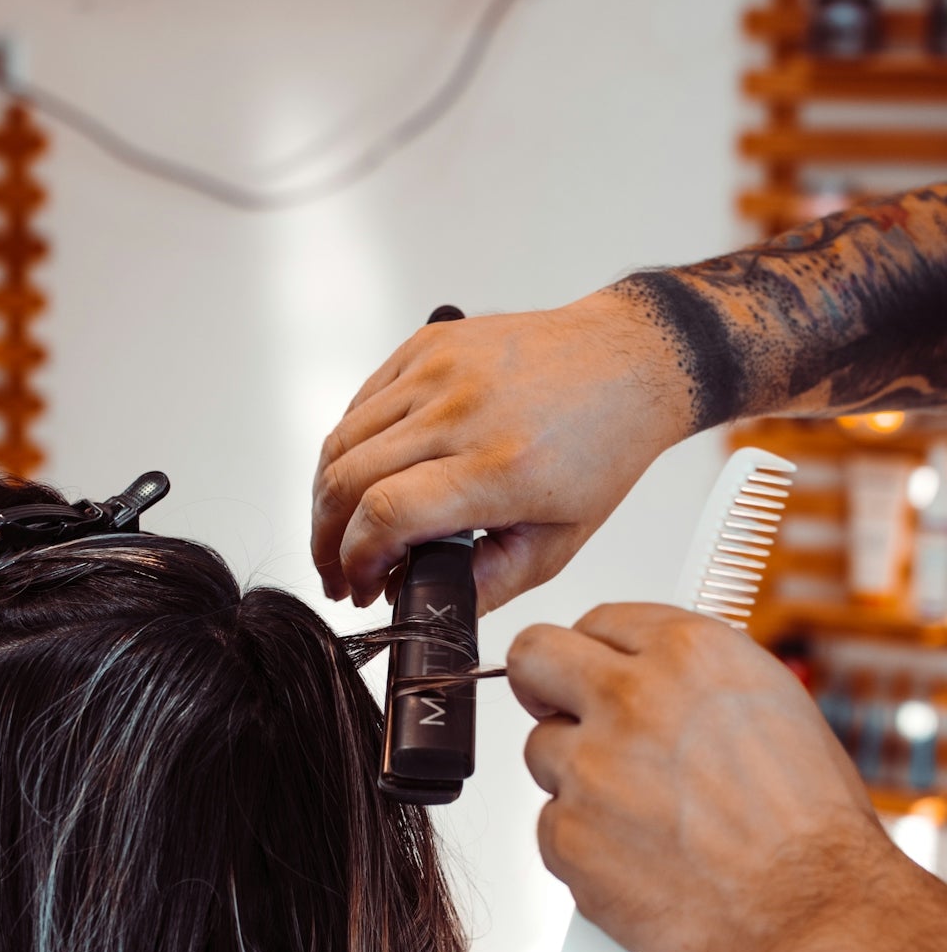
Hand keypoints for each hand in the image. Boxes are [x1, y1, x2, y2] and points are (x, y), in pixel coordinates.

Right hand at [310, 292, 688, 614]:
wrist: (626, 362)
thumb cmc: (601, 444)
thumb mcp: (558, 542)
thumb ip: (488, 584)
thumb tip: (425, 605)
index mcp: (501, 464)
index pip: (388, 512)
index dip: (357, 558)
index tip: (360, 584)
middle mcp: (463, 410)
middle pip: (348, 478)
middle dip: (326, 540)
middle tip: (338, 573)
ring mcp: (439, 370)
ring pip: (342, 439)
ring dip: (326, 497)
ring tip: (340, 533)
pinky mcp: (427, 346)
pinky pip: (360, 403)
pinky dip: (347, 449)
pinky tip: (362, 479)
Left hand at [506, 604, 893, 951]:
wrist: (813, 909)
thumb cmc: (807, 820)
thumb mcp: (769, 703)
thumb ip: (687, 677)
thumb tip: (641, 670)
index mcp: (687, 654)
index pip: (597, 621)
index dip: (595, 655)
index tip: (593, 673)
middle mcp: (631, 700)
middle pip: (534, 658)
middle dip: (541, 685)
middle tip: (559, 710)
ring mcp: (590, 769)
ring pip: (543, 753)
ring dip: (578, 780)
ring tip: (648, 815)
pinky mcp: (568, 835)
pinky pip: (551, 828)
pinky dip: (585, 847)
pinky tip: (642, 859)